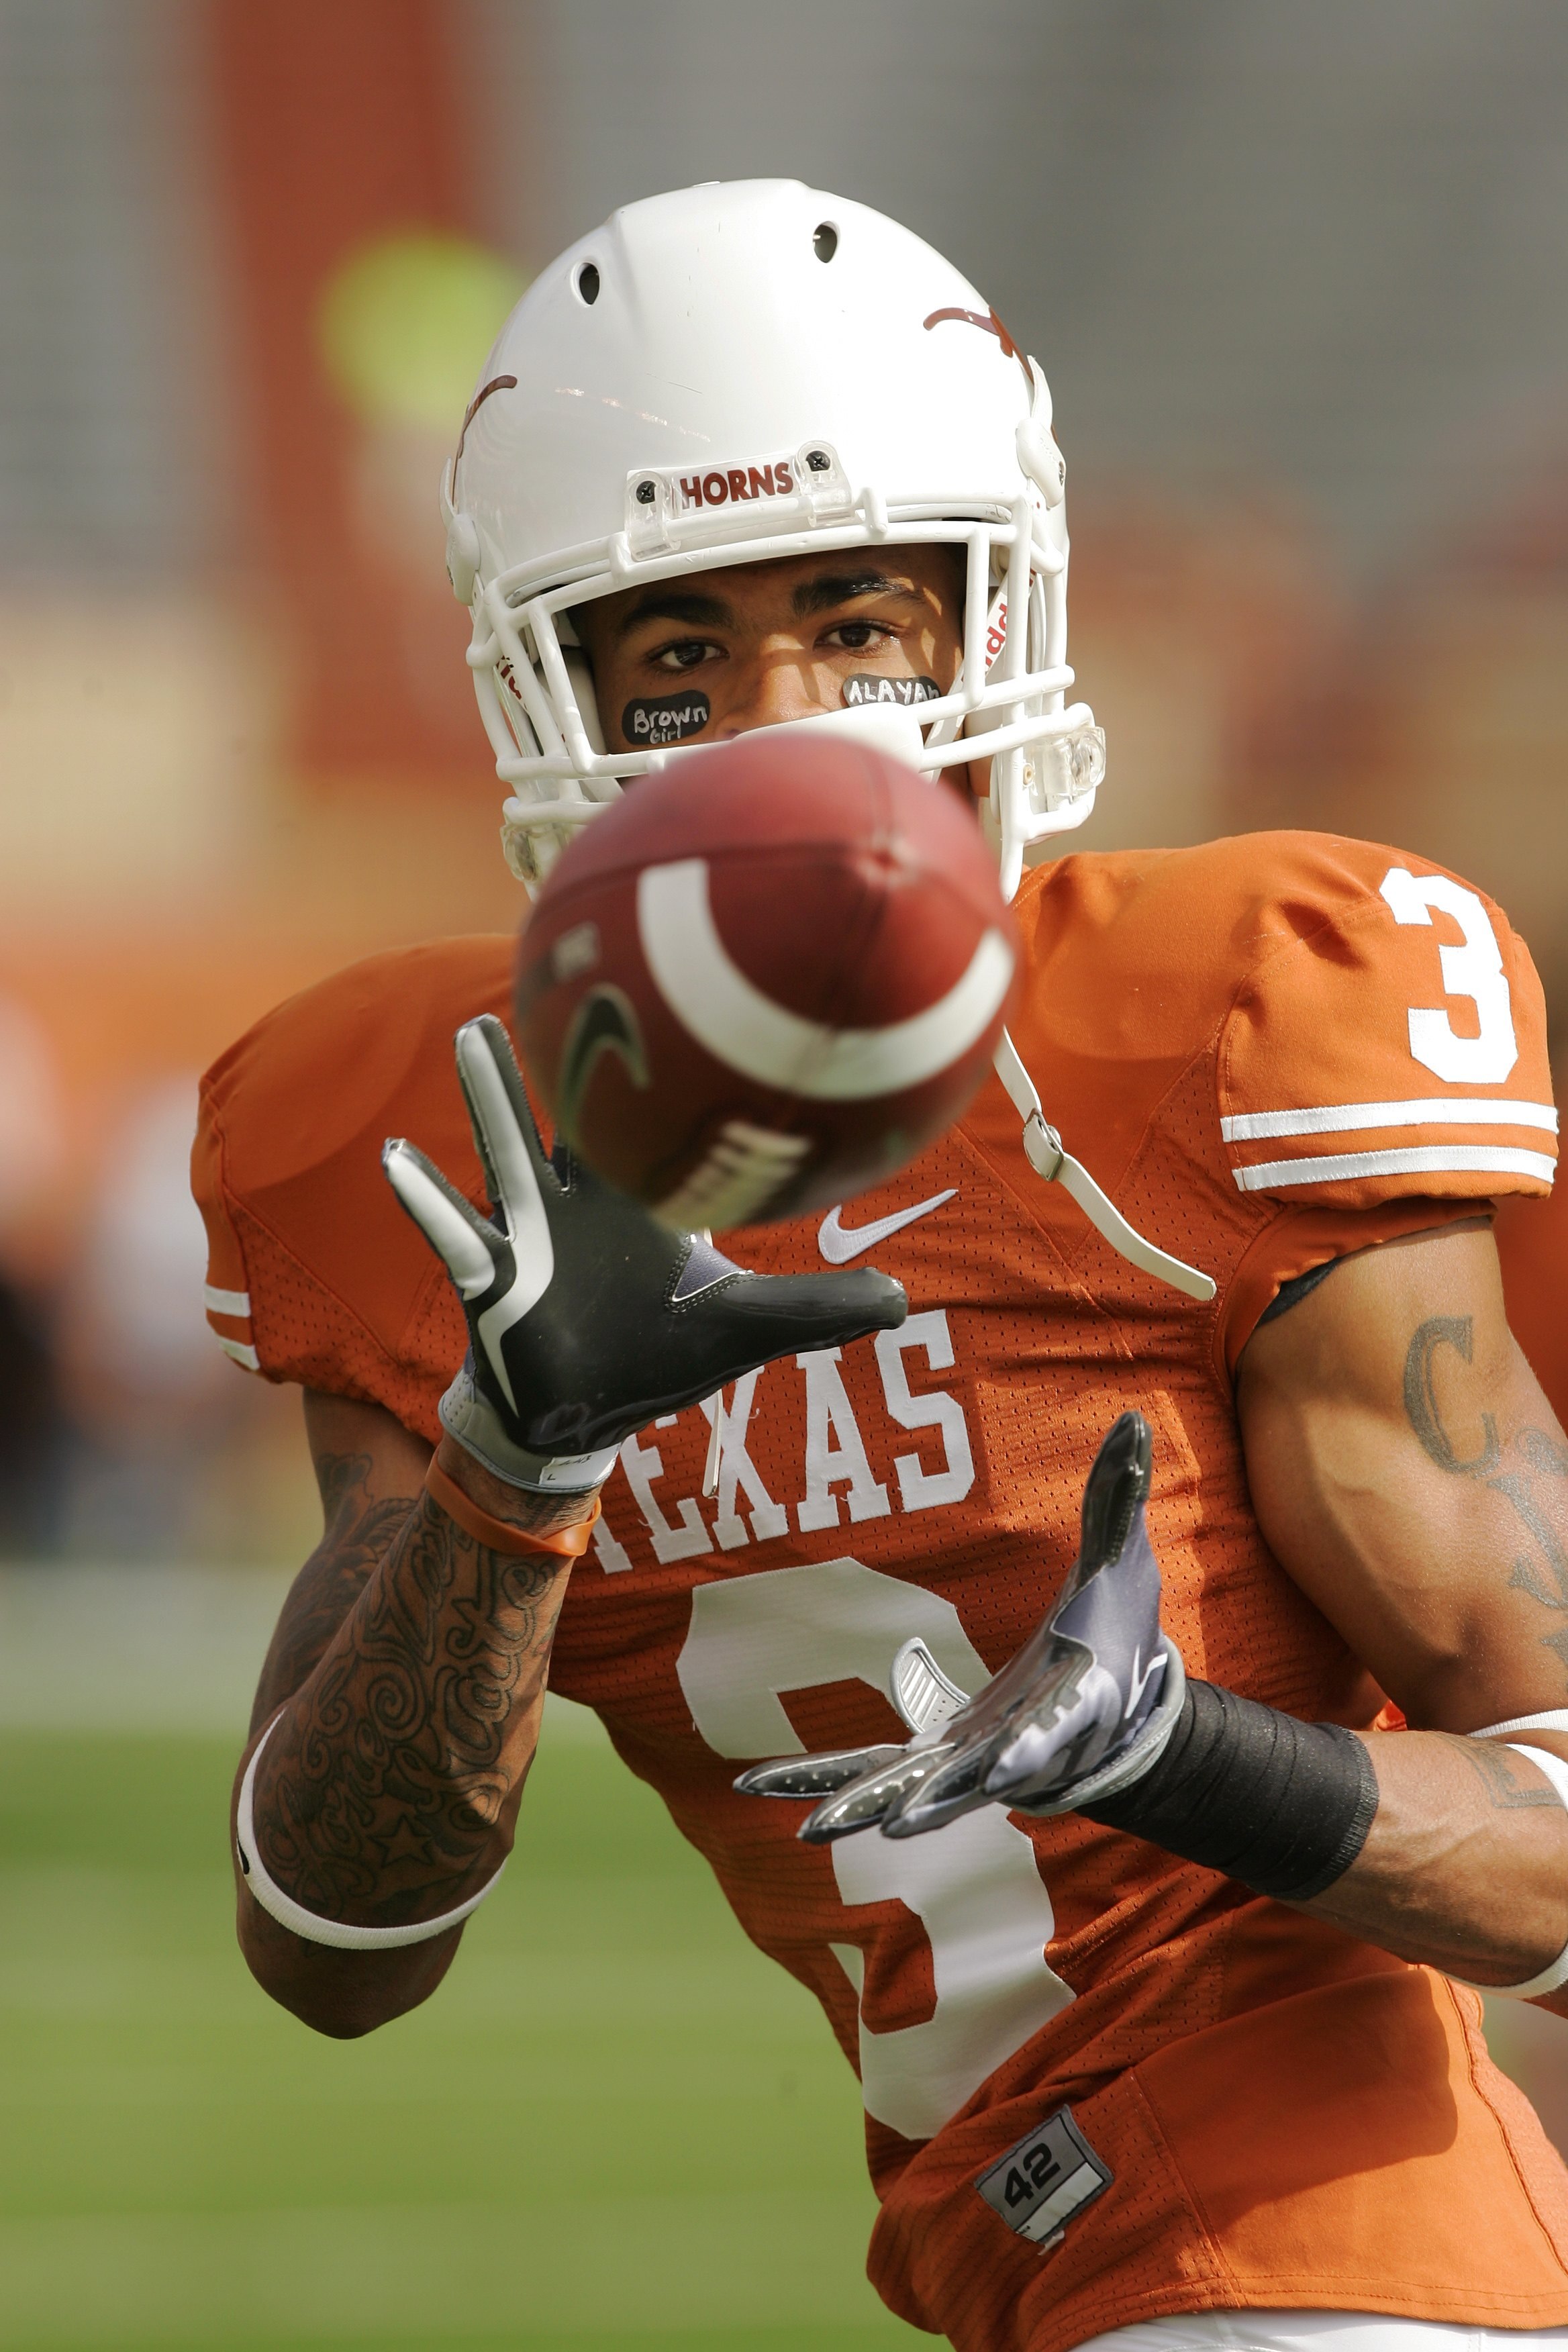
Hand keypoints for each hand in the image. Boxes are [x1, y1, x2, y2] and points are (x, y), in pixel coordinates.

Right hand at [384, 1015, 906, 1490]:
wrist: (585, 1415)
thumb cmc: (657, 1357)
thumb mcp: (743, 1331)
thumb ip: (814, 1310)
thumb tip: (904, 1299)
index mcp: (635, 1199)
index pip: (646, 1119)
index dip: (654, 1060)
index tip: (663, 987)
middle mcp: (576, 1199)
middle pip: (571, 1111)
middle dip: (568, 1048)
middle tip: (562, 970)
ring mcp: (527, 1230)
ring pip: (508, 1150)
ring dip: (490, 1096)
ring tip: (471, 1033)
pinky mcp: (490, 1276)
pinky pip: (453, 1230)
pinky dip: (427, 1196)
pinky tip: (399, 1157)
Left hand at [736, 1410, 1185, 1838]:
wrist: (1109, 1702)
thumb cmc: (1115, 1632)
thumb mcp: (1120, 1562)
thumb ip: (1120, 1496)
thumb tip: (1133, 1419)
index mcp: (1066, 1705)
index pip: (1050, 1729)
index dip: (1029, 1750)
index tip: (1005, 1770)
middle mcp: (1013, 1748)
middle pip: (968, 1781)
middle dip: (930, 1800)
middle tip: (889, 1825)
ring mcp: (968, 1761)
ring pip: (905, 1788)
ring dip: (860, 1804)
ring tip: (812, 1831)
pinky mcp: (933, 1756)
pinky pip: (867, 1768)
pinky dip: (817, 1776)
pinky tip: (753, 1785)